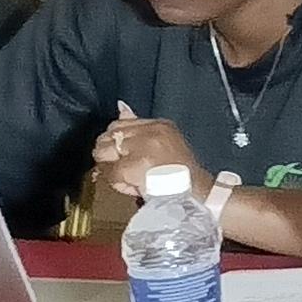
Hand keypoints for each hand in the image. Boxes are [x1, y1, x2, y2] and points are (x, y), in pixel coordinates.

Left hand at [90, 105, 218, 194]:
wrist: (196, 194)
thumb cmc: (181, 174)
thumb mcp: (163, 142)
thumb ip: (138, 125)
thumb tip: (120, 107)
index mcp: (159, 125)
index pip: (119, 124)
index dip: (114, 142)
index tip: (120, 156)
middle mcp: (151, 132)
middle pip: (109, 137)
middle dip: (108, 155)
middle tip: (123, 171)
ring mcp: (143, 148)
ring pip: (105, 154)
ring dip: (111, 170)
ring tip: (129, 179)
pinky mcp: (135, 165)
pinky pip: (111, 173)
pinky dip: (117, 183)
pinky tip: (132, 187)